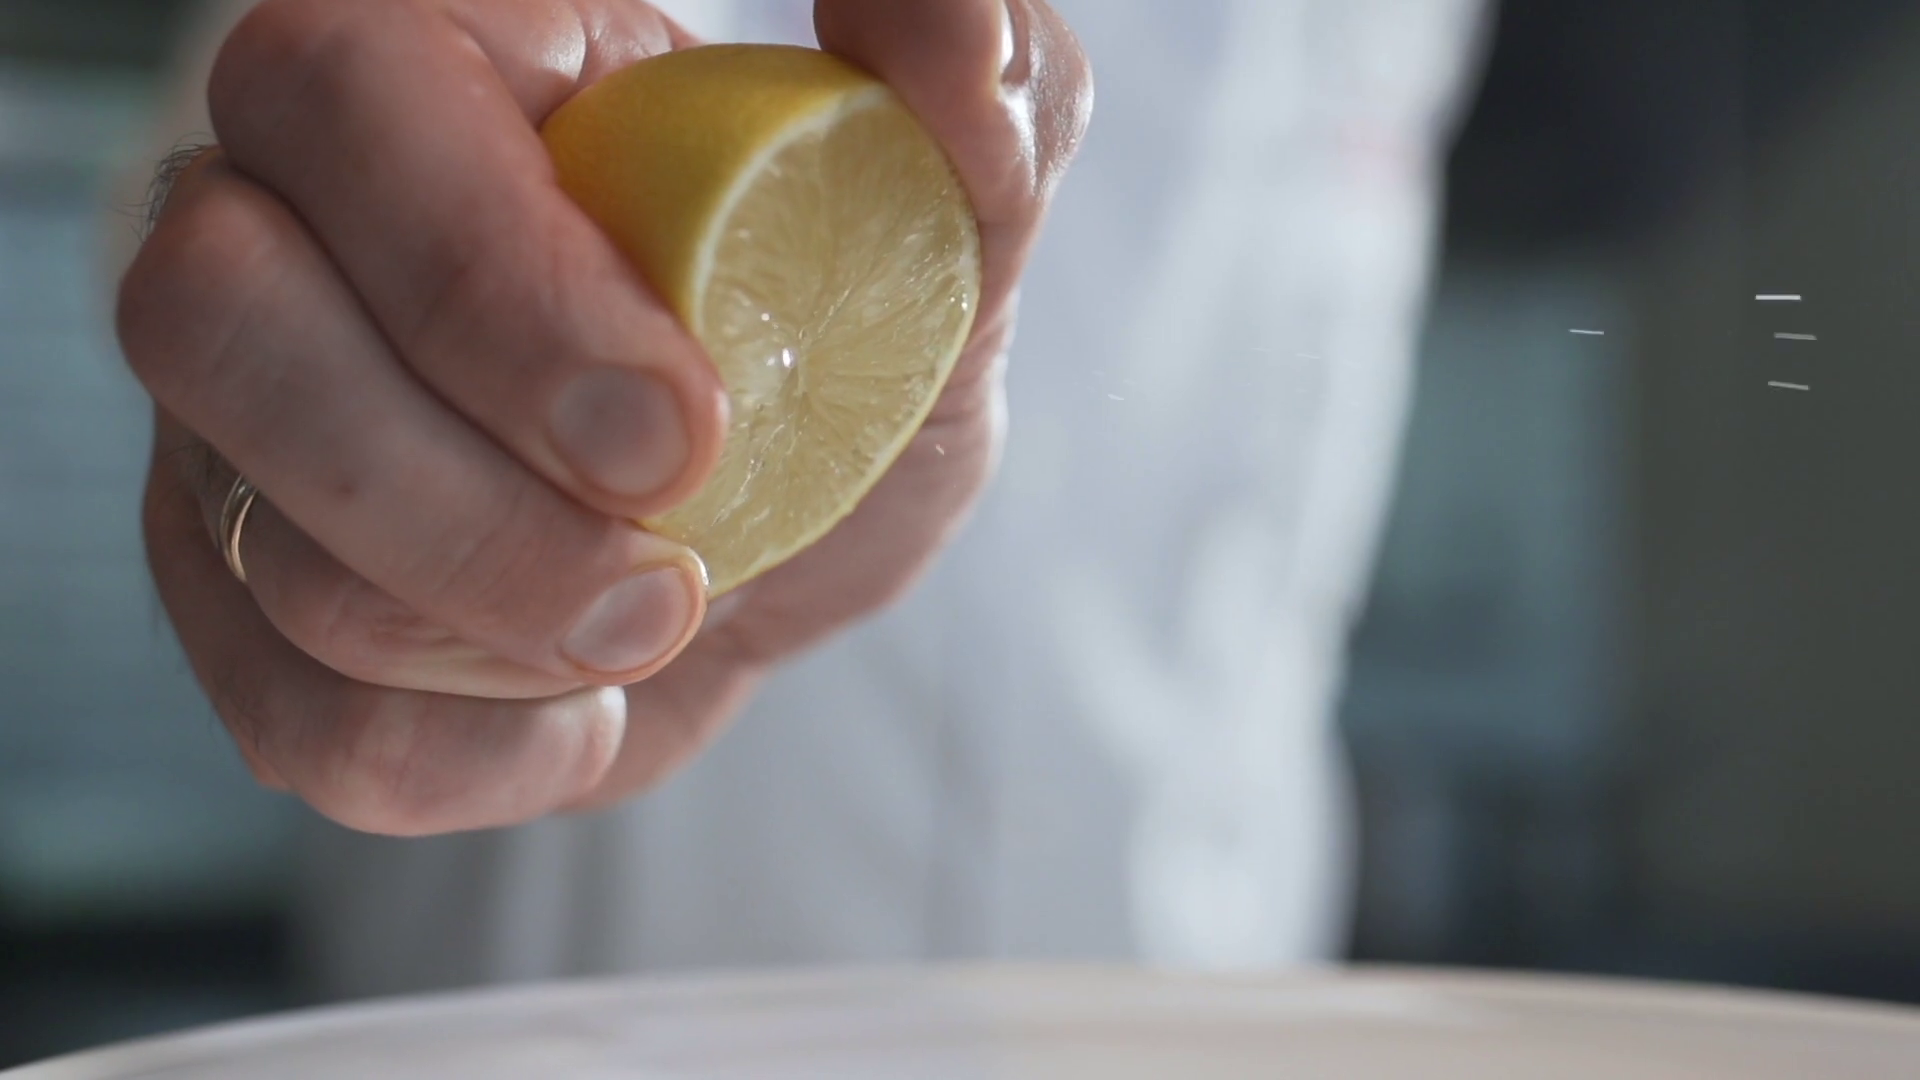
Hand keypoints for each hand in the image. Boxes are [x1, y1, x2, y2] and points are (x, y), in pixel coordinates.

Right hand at [118, 0, 1089, 835]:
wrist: (782, 529)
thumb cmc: (834, 337)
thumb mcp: (947, 222)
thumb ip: (982, 98)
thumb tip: (952, 30)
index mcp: (431, 70)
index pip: (352, 102)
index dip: (493, 284)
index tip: (685, 431)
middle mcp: (275, 224)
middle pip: (207, 317)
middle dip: (462, 495)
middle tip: (667, 570)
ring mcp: (234, 425)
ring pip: (263, 551)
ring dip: (497, 635)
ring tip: (659, 615)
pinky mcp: (242, 602)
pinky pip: (296, 722)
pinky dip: (478, 751)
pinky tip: (577, 700)